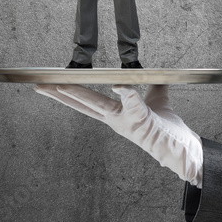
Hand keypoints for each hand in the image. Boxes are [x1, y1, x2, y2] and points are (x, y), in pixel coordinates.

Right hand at [32, 84, 202, 187]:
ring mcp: (125, 121)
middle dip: (59, 94)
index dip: (67, 92)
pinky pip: (133, 103)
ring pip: (98, 104)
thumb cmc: (166, 129)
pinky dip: (125, 93)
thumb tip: (152, 72)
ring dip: (79, 94)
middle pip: (82, 104)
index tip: (51, 83)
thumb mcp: (156, 101)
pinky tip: (118, 85)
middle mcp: (114, 119)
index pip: (85, 101)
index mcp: (114, 114)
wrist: (181, 149)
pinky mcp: (141, 120)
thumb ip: (150, 86)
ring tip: (61, 84)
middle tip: (40, 85)